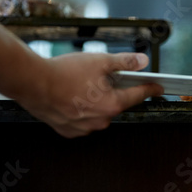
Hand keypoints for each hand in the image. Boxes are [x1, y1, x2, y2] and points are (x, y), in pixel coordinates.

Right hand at [17, 52, 163, 137]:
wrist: (33, 83)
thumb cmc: (64, 72)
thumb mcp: (99, 61)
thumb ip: (124, 63)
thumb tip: (142, 62)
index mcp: (111, 105)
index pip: (138, 96)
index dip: (150, 89)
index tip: (158, 87)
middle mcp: (100, 121)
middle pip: (116, 104)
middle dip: (113, 91)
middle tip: (101, 77)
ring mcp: (84, 128)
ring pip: (98, 112)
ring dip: (96, 101)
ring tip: (81, 85)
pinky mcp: (69, 130)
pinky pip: (83, 120)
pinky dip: (82, 110)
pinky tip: (72, 96)